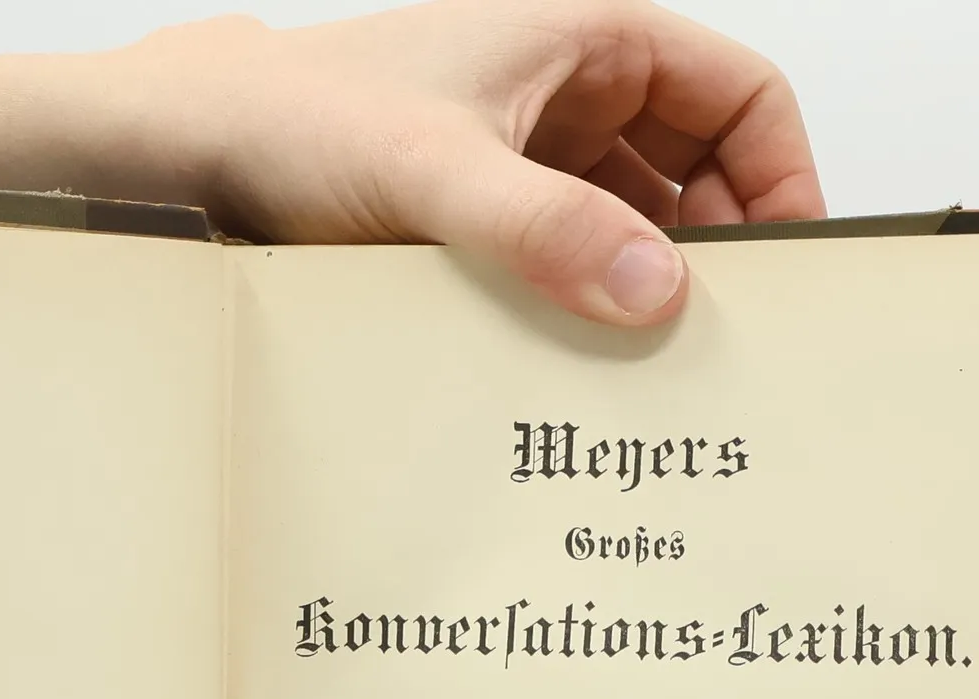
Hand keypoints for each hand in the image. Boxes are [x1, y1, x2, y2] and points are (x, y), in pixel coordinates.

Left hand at [0, 1, 823, 326]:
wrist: (193, 149)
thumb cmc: (299, 117)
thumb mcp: (434, 174)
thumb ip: (543, 231)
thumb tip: (654, 289)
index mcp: (588, 40)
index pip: (741, 96)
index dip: (780, 179)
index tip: (785, 272)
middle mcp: (568, 95)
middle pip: (696, 172)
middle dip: (715, 253)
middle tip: (725, 349)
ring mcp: (525, 157)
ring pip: (629, 225)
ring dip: (642, 292)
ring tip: (656, 379)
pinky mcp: (480, 216)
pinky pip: (564, 260)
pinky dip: (581, 308)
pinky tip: (577, 371)